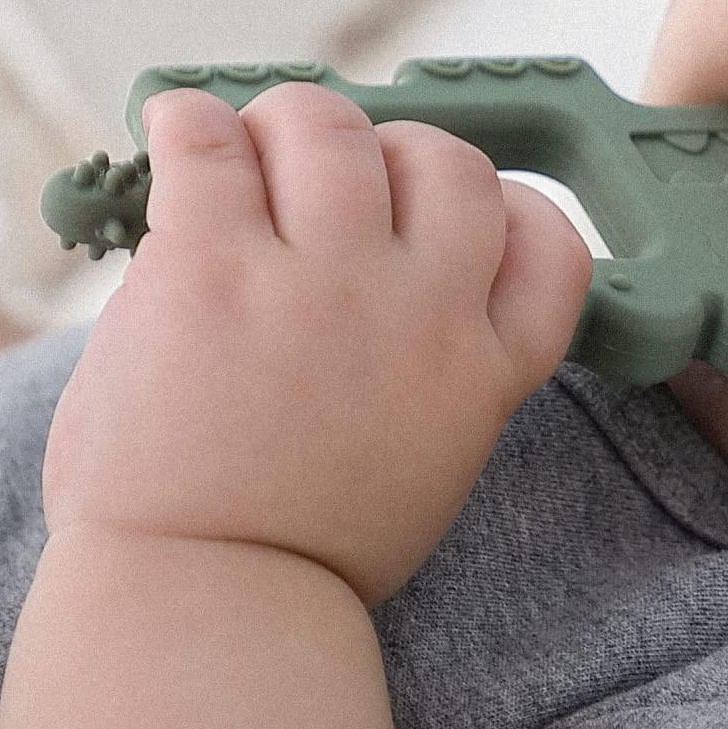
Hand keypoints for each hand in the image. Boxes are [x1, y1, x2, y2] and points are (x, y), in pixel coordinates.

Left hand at [41, 83, 593, 604]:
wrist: (209, 605)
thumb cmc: (303, 554)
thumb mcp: (431, 463)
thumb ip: (436, 369)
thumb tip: (380, 276)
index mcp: (484, 367)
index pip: (548, 238)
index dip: (503, 207)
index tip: (443, 219)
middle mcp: (421, 308)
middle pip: (447, 160)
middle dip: (391, 154)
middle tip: (327, 184)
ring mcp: (321, 281)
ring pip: (331, 126)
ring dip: (288, 125)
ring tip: (248, 157)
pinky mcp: (212, 267)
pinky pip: (210, 142)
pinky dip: (190, 122)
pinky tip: (179, 137)